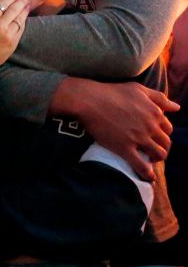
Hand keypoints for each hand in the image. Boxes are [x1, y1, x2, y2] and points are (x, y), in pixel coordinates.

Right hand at [64, 78, 178, 180]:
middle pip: (165, 142)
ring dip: (157, 158)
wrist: (89, 100)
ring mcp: (138, 138)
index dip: (162, 132)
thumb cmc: (112, 92)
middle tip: (152, 148)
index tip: (154, 135)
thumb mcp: (138, 89)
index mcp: (155, 112)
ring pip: (158, 154)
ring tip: (150, 159)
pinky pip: (141, 165)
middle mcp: (150, 126)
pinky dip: (147, 173)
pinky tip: (148, 177)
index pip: (168, 128)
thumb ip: (159, 98)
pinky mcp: (124, 148)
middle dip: (161, 146)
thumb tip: (176, 107)